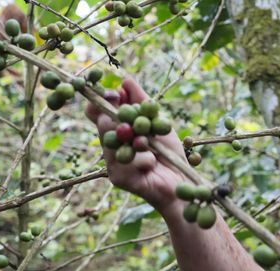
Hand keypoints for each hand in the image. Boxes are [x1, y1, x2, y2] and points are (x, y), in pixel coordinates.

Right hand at [85, 78, 186, 211]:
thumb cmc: (170, 153)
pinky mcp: (118, 179)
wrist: (181, 182)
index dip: (101, 102)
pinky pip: (127, 162)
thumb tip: (125, 80)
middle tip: (131, 122)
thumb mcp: (157, 123)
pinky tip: (152, 164)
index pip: (97, 113)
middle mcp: (110, 148)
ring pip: (113, 143)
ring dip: (136, 141)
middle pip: (102, 125)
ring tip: (148, 146)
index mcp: (117, 133)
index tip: (113, 94)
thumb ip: (141, 102)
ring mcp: (112, 164)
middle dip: (117, 119)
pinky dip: (144, 159)